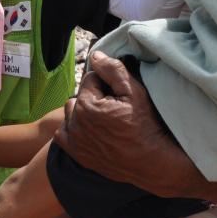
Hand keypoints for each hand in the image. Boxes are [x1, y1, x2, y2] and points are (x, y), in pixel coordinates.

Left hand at [53, 51, 198, 196]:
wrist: (152, 161)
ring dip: (82, 113)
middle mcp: (75, 123)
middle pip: (80, 96)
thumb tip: (95, 56)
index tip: (119, 96)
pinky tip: (91, 131)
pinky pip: (64, 134)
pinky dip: (74, 130)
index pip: (91, 80)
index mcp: (87, 105)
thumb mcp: (134, 92)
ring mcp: (75, 140)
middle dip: (93, 97)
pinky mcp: (77, 154)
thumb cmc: (146, 125)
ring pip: (71, 113)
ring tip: (104, 120)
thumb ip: (113, 70)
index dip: (107, 84)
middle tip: (113, 108)